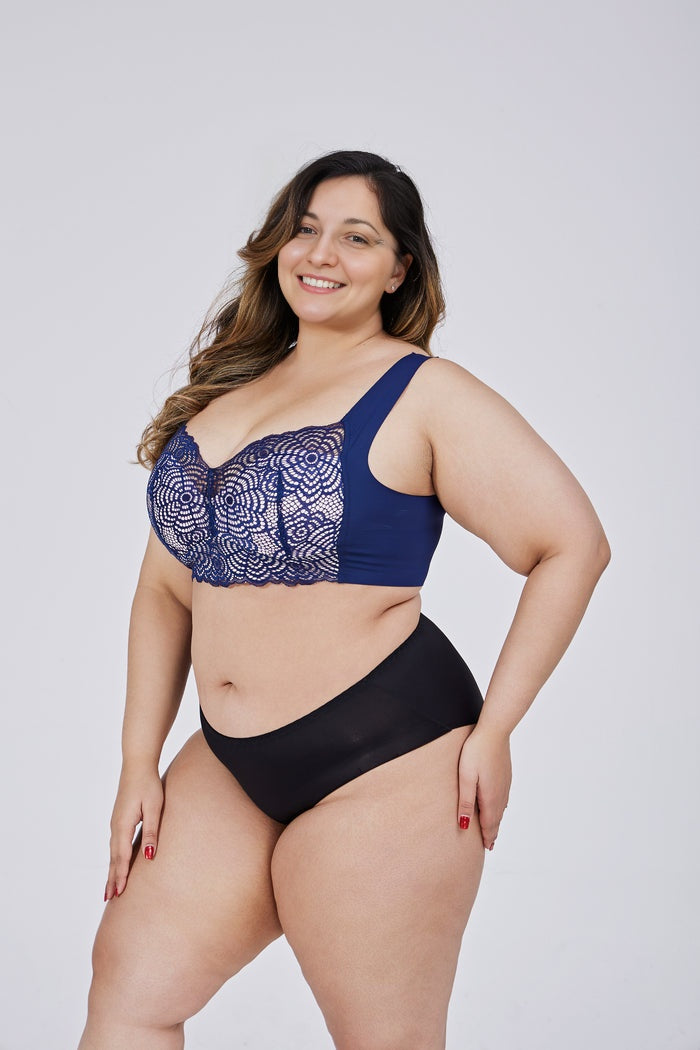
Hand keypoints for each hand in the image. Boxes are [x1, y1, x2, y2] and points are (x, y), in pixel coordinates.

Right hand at [105, 764, 162, 900]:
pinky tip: (116, 865)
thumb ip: (151, 831)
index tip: (120, 893)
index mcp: (123, 825)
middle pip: (113, 858)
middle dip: (112, 879)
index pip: (122, 856)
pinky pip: (115, 845)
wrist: (137, 765)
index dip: (121, 876)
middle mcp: (115, 826)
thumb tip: (149, 855)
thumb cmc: (148, 785)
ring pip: (113, 852)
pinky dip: (114, 859)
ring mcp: (115, 823)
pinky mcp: (119, 820)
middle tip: (109, 899)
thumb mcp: (154, 807)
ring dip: (112, 871)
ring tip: (110, 889)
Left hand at [456, 726, 511, 849]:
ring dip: (497, 820)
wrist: (495, 730)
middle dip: (493, 832)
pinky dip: (501, 807)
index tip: (486, 848)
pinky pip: (504, 797)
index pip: (490, 824)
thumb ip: (466, 802)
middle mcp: (501, 793)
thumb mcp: (466, 778)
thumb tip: (465, 826)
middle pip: (497, 818)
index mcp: (490, 797)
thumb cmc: (476, 751)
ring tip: (493, 829)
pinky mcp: (506, 774)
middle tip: (490, 845)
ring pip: (501, 808)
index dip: (487, 836)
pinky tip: (500, 805)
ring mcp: (505, 783)